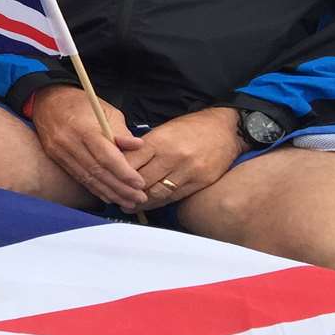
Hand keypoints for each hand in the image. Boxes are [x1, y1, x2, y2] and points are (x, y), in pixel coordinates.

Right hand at [33, 85, 147, 210]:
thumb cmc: (81, 103)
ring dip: (109, 192)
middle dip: (120, 188)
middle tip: (139, 198)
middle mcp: (69, 142)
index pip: (106, 156)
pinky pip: (78, 177)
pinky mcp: (56, 158)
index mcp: (84, 128)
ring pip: (87, 178)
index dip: (124, 172)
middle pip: (97, 172)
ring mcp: (60, 152)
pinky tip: (108, 196)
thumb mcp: (106, 110)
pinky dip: (95, 189)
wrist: (48, 100)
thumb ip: (121, 131)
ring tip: (128, 201)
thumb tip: (138, 147)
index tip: (140, 183)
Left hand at [125, 107, 244, 210]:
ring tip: (129, 206)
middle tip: (115, 198)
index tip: (108, 181)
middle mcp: (173, 156)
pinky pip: (175, 197)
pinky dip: (160, 202)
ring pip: (158, 193)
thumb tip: (122, 163)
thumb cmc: (189, 129)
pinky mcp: (200, 182)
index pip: (131, 162)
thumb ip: (144, 147)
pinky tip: (150, 205)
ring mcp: (188, 171)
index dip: (117, 174)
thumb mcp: (163, 130)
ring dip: (141, 202)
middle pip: (142, 180)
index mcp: (159, 141)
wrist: (226, 130)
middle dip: (127, 191)